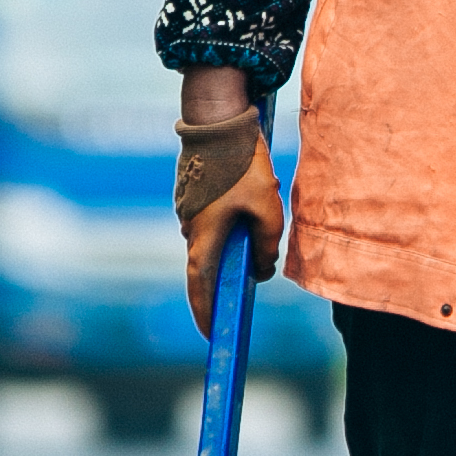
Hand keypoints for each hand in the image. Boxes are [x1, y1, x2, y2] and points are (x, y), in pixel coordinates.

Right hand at [174, 101, 285, 330]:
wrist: (217, 120)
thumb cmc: (243, 165)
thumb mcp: (267, 208)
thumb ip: (267, 244)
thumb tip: (263, 268)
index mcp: (204, 236)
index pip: (200, 286)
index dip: (205, 313)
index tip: (212, 335)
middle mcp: (189, 227)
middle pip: (207, 264)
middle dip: (226, 277)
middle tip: (246, 287)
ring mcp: (188, 210)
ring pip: (212, 239)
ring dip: (230, 246)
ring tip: (256, 238)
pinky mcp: (193, 195)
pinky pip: (210, 220)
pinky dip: (226, 226)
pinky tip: (247, 211)